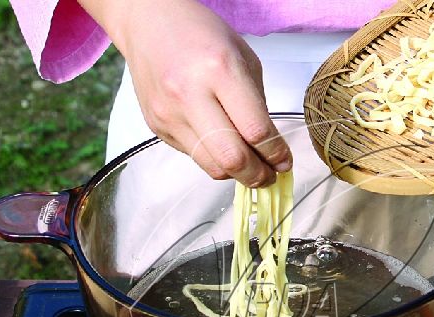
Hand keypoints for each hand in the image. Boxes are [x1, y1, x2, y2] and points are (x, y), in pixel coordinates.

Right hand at [79, 0, 291, 186]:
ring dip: (238, 175)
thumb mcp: (243, 58)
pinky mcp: (158, 127)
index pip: (256, 131)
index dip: (276, 154)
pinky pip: (195, 157)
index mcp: (220, 70)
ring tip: (252, 170)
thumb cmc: (201, 34)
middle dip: (258, 175)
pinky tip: (224, 148)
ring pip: (212, 166)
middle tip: (270, 176)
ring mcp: (170, 115)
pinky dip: (215, 159)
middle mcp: (191, 95)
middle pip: (233, 158)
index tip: (284, 162)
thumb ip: (257, 104)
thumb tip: (269, 147)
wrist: (149, 24)